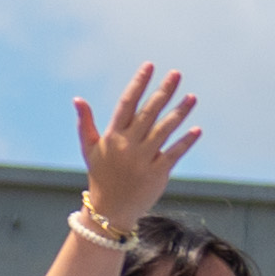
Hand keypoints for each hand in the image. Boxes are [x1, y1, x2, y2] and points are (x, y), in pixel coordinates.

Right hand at [76, 66, 200, 225]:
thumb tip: (77, 99)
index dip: (139, 83)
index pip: (127, 103)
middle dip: (163, 92)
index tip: (149, 66)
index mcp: (112, 135)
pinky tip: (197, 129)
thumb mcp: (89, 148)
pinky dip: (185, 142)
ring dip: (180, 113)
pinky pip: (173, 154)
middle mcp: (128, 144)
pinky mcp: (157, 172)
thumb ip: (85, 123)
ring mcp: (143, 158)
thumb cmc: (101, 175)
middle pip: (149, 112)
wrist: (109, 209)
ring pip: (164, 130)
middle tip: (176, 74)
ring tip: (193, 97)